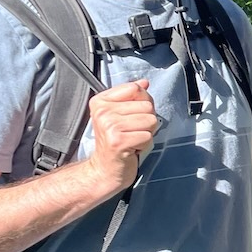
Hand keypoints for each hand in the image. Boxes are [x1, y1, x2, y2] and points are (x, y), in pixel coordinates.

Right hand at [85, 79, 158, 194]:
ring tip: (132, 139)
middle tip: (132, 131)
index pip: (135, 88)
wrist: (105, 169)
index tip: (132, 115)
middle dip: (146, 120)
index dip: (143, 101)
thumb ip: (131, 96)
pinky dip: (145, 144)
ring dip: (147, 133)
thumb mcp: (119, 114)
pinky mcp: (119, 141)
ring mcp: (109, 126)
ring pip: (150, 120)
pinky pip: (148, 136)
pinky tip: (132, 148)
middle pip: (146, 105)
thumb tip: (144, 82)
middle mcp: (102, 111)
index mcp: (101, 101)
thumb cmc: (115, 141)